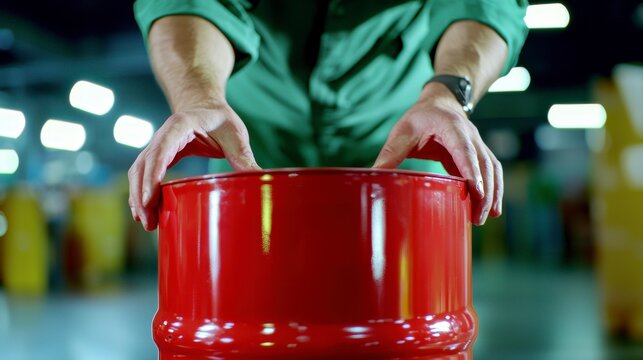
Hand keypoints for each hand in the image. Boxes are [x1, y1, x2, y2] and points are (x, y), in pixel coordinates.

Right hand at [128, 102, 260, 230]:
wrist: (205, 106)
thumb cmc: (221, 119)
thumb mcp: (236, 135)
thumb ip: (244, 156)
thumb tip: (261, 179)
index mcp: (180, 125)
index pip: (161, 150)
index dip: (153, 174)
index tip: (149, 198)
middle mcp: (163, 135)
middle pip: (144, 165)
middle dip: (142, 194)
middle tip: (149, 221)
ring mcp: (157, 146)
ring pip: (139, 171)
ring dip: (138, 196)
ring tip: (147, 223)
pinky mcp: (158, 156)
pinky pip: (144, 174)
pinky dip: (141, 192)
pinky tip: (145, 212)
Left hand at [373, 83, 501, 224]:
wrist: (441, 102)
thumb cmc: (420, 117)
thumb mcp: (403, 130)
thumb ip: (391, 151)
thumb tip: (374, 174)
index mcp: (451, 127)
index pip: (464, 150)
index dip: (472, 171)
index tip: (477, 192)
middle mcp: (470, 136)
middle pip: (484, 164)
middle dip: (485, 191)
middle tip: (478, 217)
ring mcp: (478, 144)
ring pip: (492, 169)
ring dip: (493, 193)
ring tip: (486, 216)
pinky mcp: (479, 154)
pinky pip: (491, 171)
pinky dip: (494, 189)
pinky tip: (492, 207)